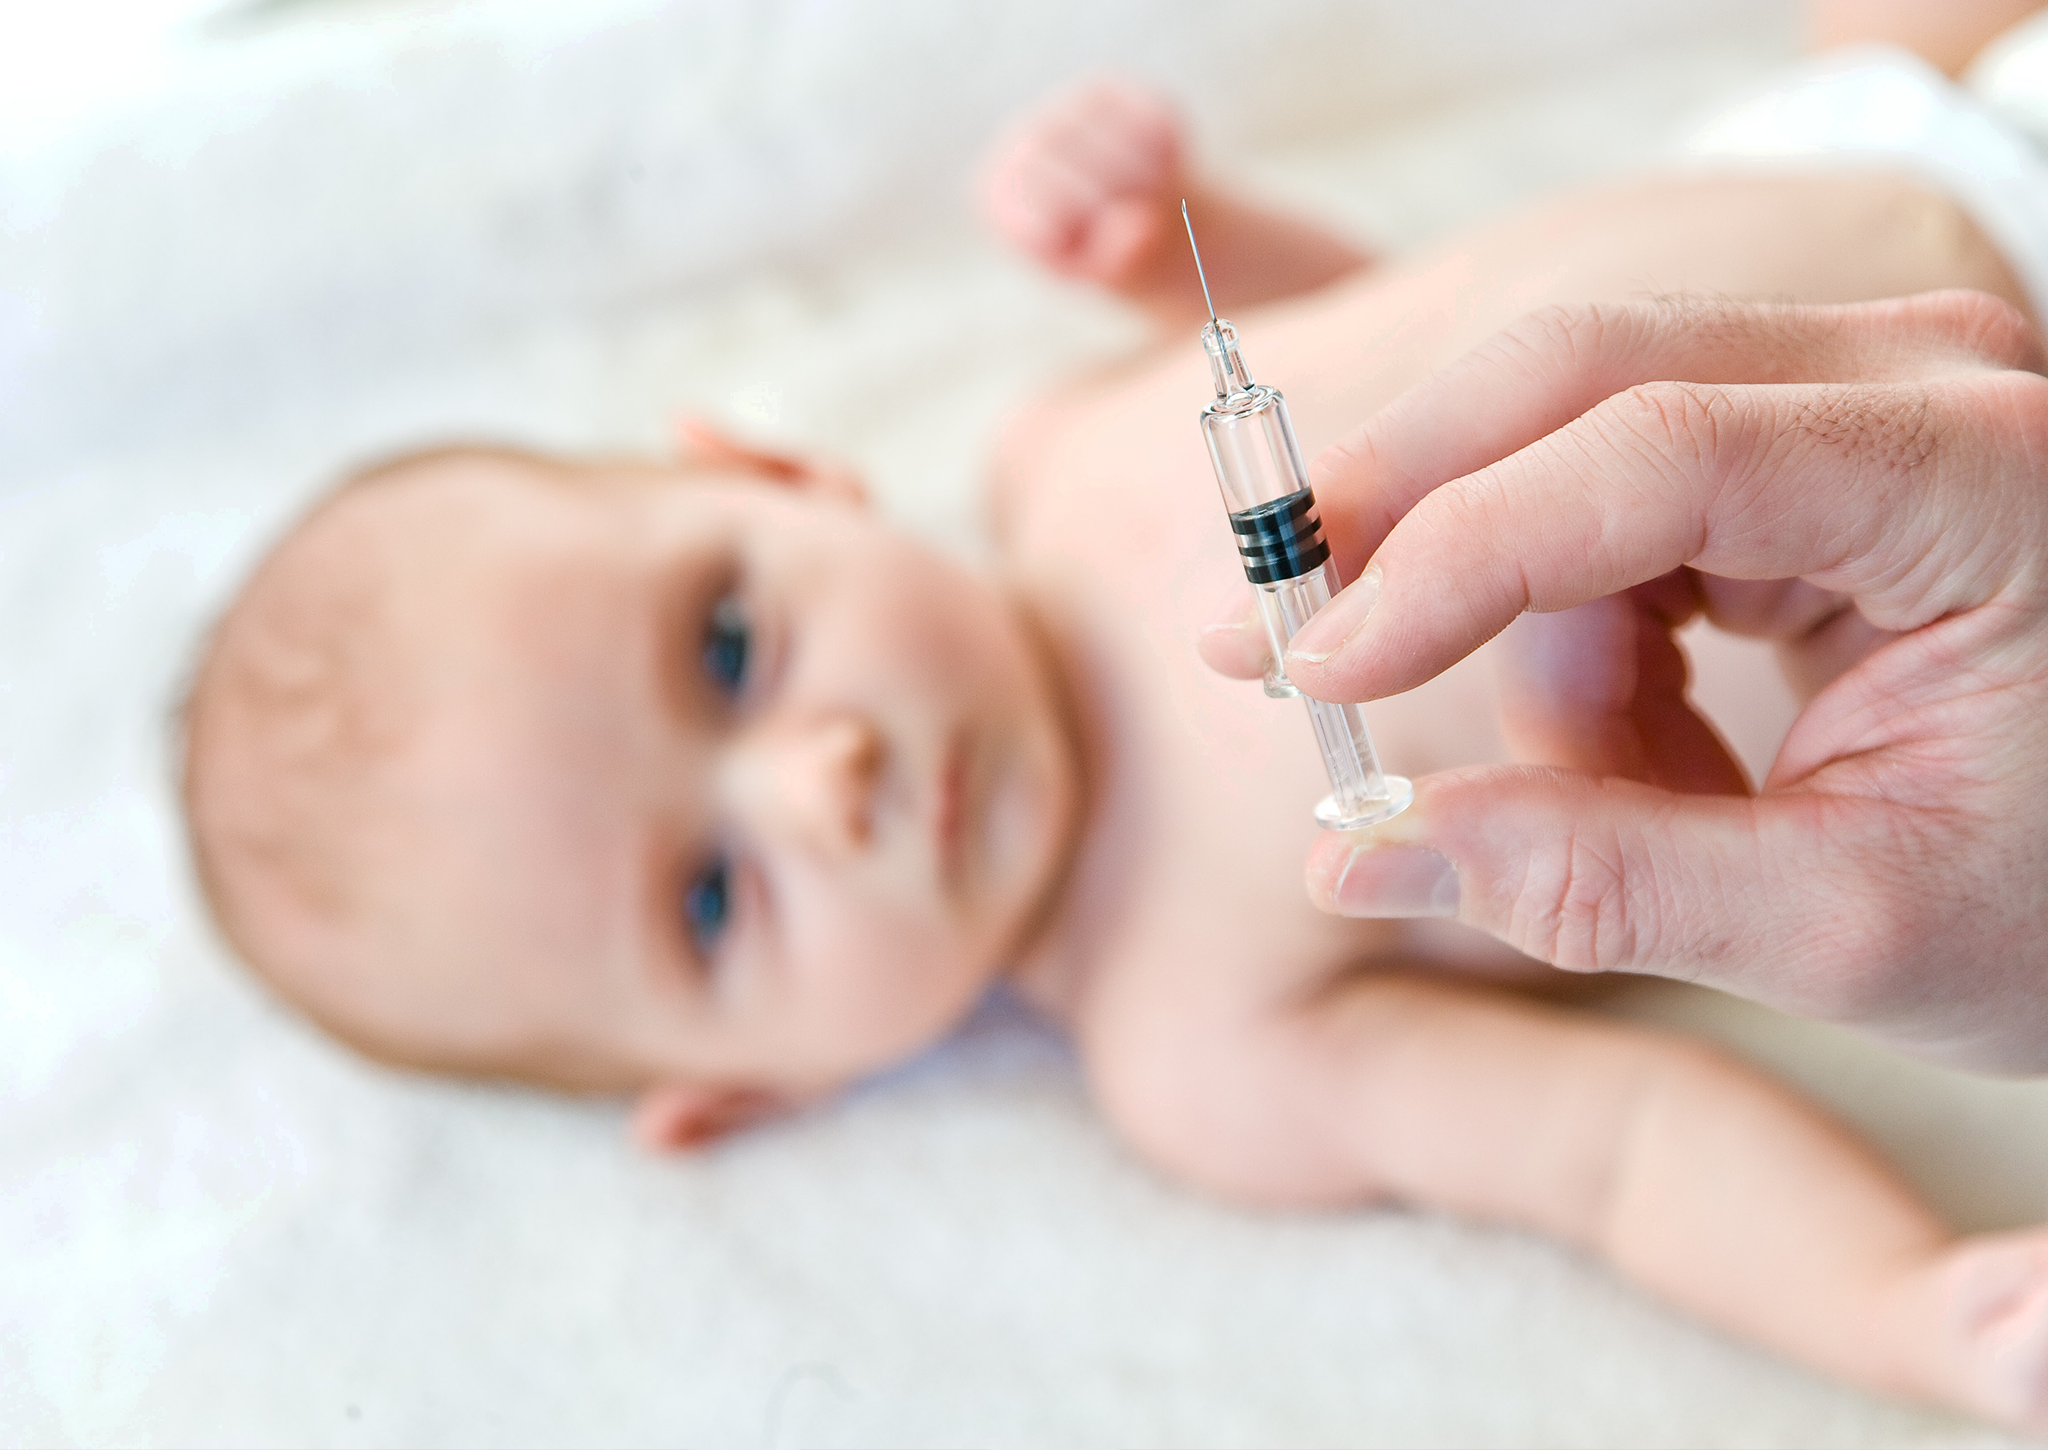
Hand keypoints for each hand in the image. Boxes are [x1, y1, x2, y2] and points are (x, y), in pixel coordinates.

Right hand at [1206, 291, 2047, 1068]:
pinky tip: (1659, 740)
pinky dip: (1574, 633)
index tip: (1313, 672)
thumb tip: (1352, 856)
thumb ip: (1601, 887)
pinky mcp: (1791, 429)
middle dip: (1405, 525)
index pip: (1658, 452)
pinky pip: (1594, 497)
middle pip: (1570, 377)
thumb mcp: (1852, 930)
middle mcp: (1909, 372)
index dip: (1456, 557)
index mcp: (1976, 473)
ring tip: (1651, 799)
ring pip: (1558, 454)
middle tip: (1267, 648)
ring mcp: (1847, 384)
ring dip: (1535, 645)